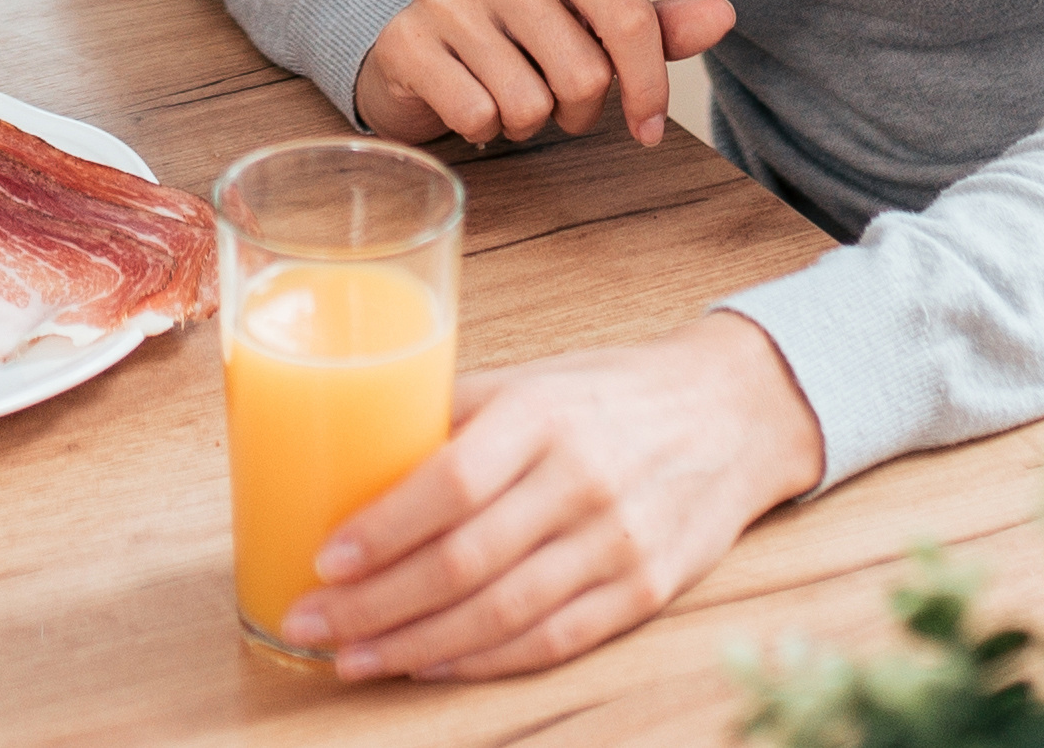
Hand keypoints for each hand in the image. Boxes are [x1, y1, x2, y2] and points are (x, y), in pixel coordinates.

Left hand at [278, 312, 827, 680]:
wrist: (732, 414)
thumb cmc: (608, 394)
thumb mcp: (531, 379)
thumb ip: (450, 417)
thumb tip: (345, 457)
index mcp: (544, 413)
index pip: (452, 481)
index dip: (383, 530)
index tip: (323, 561)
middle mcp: (583, 479)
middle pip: (466, 560)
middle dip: (376, 603)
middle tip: (311, 622)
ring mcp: (619, 542)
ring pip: (502, 613)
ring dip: (415, 644)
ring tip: (352, 657)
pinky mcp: (645, 591)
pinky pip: (552, 640)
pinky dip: (482, 661)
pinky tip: (429, 664)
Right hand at [351, 0, 736, 149]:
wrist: (414, 42)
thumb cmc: (519, 35)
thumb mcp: (588, 23)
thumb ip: (654, 25)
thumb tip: (724, 15)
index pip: (631, 18)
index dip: (650, 87)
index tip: (649, 128)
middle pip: (585, 73)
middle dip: (580, 111)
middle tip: (555, 101)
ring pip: (530, 104)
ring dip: (529, 123)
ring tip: (509, 98)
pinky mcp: (406, 40)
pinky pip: (478, 114)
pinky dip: (484, 128)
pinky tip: (471, 104)